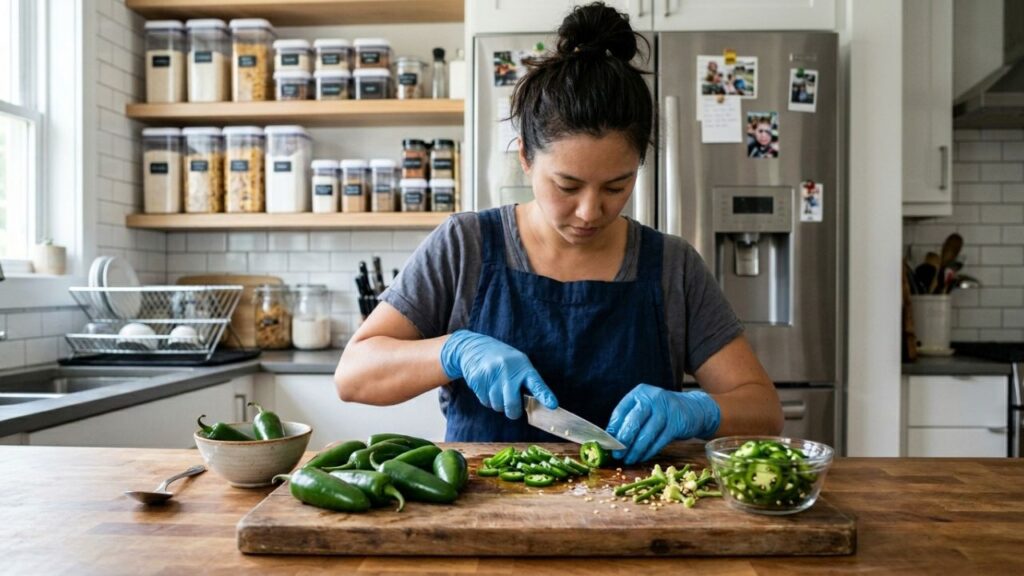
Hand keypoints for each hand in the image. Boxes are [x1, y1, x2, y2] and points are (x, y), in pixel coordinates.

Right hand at [439, 330, 557, 419]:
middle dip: (513, 412)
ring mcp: (491, 375)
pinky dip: (487, 399)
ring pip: (497, 405)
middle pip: (512, 404)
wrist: (475, 347)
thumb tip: (535, 407)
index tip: (553, 405)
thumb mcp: (519, 364)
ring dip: (498, 404)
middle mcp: (508, 370)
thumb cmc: (504, 361)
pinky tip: (487, 387)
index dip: (545, 395)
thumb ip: (526, 382)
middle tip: (513, 410)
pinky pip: (485, 402)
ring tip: (497, 390)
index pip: (537, 384)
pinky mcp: (477, 380)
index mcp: (523, 367)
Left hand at [605, 384, 720, 464]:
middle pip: (634, 421)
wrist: (694, 409)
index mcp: (640, 393)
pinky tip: (642, 457)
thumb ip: (630, 419)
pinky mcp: (676, 423)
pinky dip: (649, 451)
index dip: (613, 428)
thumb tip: (612, 439)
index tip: (607, 443)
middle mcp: (652, 398)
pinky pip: (659, 440)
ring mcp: (666, 409)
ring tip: (629, 459)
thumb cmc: (663, 411)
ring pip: (647, 433)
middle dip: (624, 440)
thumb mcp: (646, 408)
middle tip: (617, 454)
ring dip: (636, 449)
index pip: (621, 411)